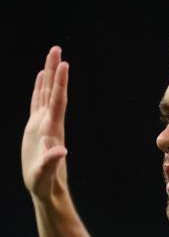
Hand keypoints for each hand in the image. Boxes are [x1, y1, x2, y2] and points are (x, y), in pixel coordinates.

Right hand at [21, 46, 68, 201]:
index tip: (64, 64)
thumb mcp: (46, 174)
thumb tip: (62, 151)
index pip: (57, 102)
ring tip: (51, 55)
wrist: (46, 188)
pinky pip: (37, 103)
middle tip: (56, 48)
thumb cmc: (45, 183)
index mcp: (52, 130)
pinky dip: (39, 88)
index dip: (60, 83)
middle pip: (53, 92)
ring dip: (48, 75)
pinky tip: (40, 78)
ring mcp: (43, 124)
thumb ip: (52, 162)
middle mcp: (49, 123)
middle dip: (54, 70)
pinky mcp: (36, 128)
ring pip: (45, 94)